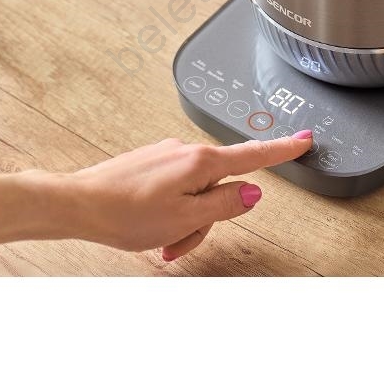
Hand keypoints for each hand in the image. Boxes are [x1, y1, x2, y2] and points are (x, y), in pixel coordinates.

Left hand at [37, 131, 312, 262]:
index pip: (253, 155)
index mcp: (201, 161)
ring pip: (197, 193)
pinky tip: (150, 227)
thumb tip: (251, 194)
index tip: (305, 140)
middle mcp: (186, 151)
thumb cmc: (124, 212)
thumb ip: (225, 205)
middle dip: (208, 219)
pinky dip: (171, 212)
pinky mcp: (152, 163)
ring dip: (186, 221)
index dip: (283, 150)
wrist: (78, 204)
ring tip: (160, 240)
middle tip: (179, 243)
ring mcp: (168, 155)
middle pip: (221, 186)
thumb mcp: (185, 218)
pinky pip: (176, 189)